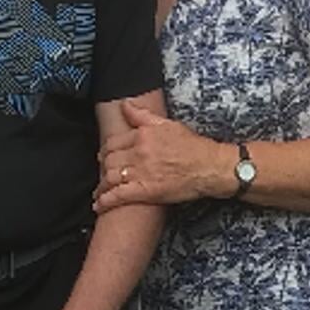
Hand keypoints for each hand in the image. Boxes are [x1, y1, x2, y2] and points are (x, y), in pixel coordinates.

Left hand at [95, 97, 228, 211]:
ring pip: (110, 177)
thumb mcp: (168, 124)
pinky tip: (99, 204)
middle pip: (108, 160)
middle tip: (102, 173)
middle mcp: (139, 153)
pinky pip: (118, 196)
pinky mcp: (146, 191)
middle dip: (102, 168)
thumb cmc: (194, 146)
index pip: (113, 143)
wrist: (210, 167)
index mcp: (142, 135)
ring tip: (99, 191)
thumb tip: (125, 105)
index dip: (105, 151)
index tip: (104, 156)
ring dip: (101, 186)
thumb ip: (142, 115)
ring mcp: (141, 173)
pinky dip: (105, 201)